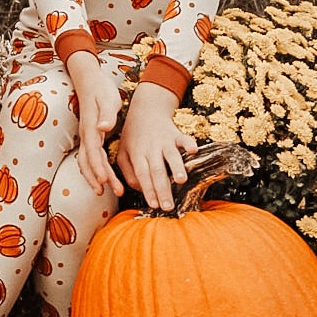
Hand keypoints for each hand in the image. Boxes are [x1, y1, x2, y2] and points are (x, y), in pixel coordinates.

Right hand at [67, 51, 123, 194]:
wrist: (89, 80)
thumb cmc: (100, 89)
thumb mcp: (108, 99)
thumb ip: (106, 114)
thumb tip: (103, 128)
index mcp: (91, 128)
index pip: (93, 152)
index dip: (98, 168)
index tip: (105, 181)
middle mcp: (86, 135)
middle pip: (88, 162)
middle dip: (98, 179)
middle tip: (112, 192)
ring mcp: (86, 137)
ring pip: (86, 162)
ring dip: (95, 178)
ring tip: (107, 191)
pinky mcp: (90, 138)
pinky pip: (89, 158)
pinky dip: (94, 171)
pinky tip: (103, 178)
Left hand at [116, 82, 197, 211]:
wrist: (145, 110)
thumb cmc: (133, 137)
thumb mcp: (123, 153)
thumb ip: (128, 173)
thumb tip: (139, 189)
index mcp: (137, 154)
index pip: (142, 175)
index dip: (148, 190)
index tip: (154, 205)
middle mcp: (150, 148)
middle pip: (157, 170)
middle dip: (162, 189)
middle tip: (168, 206)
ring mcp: (164, 140)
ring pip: (171, 155)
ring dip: (176, 167)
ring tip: (182, 180)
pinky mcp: (175, 133)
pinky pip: (183, 138)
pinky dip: (189, 143)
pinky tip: (194, 150)